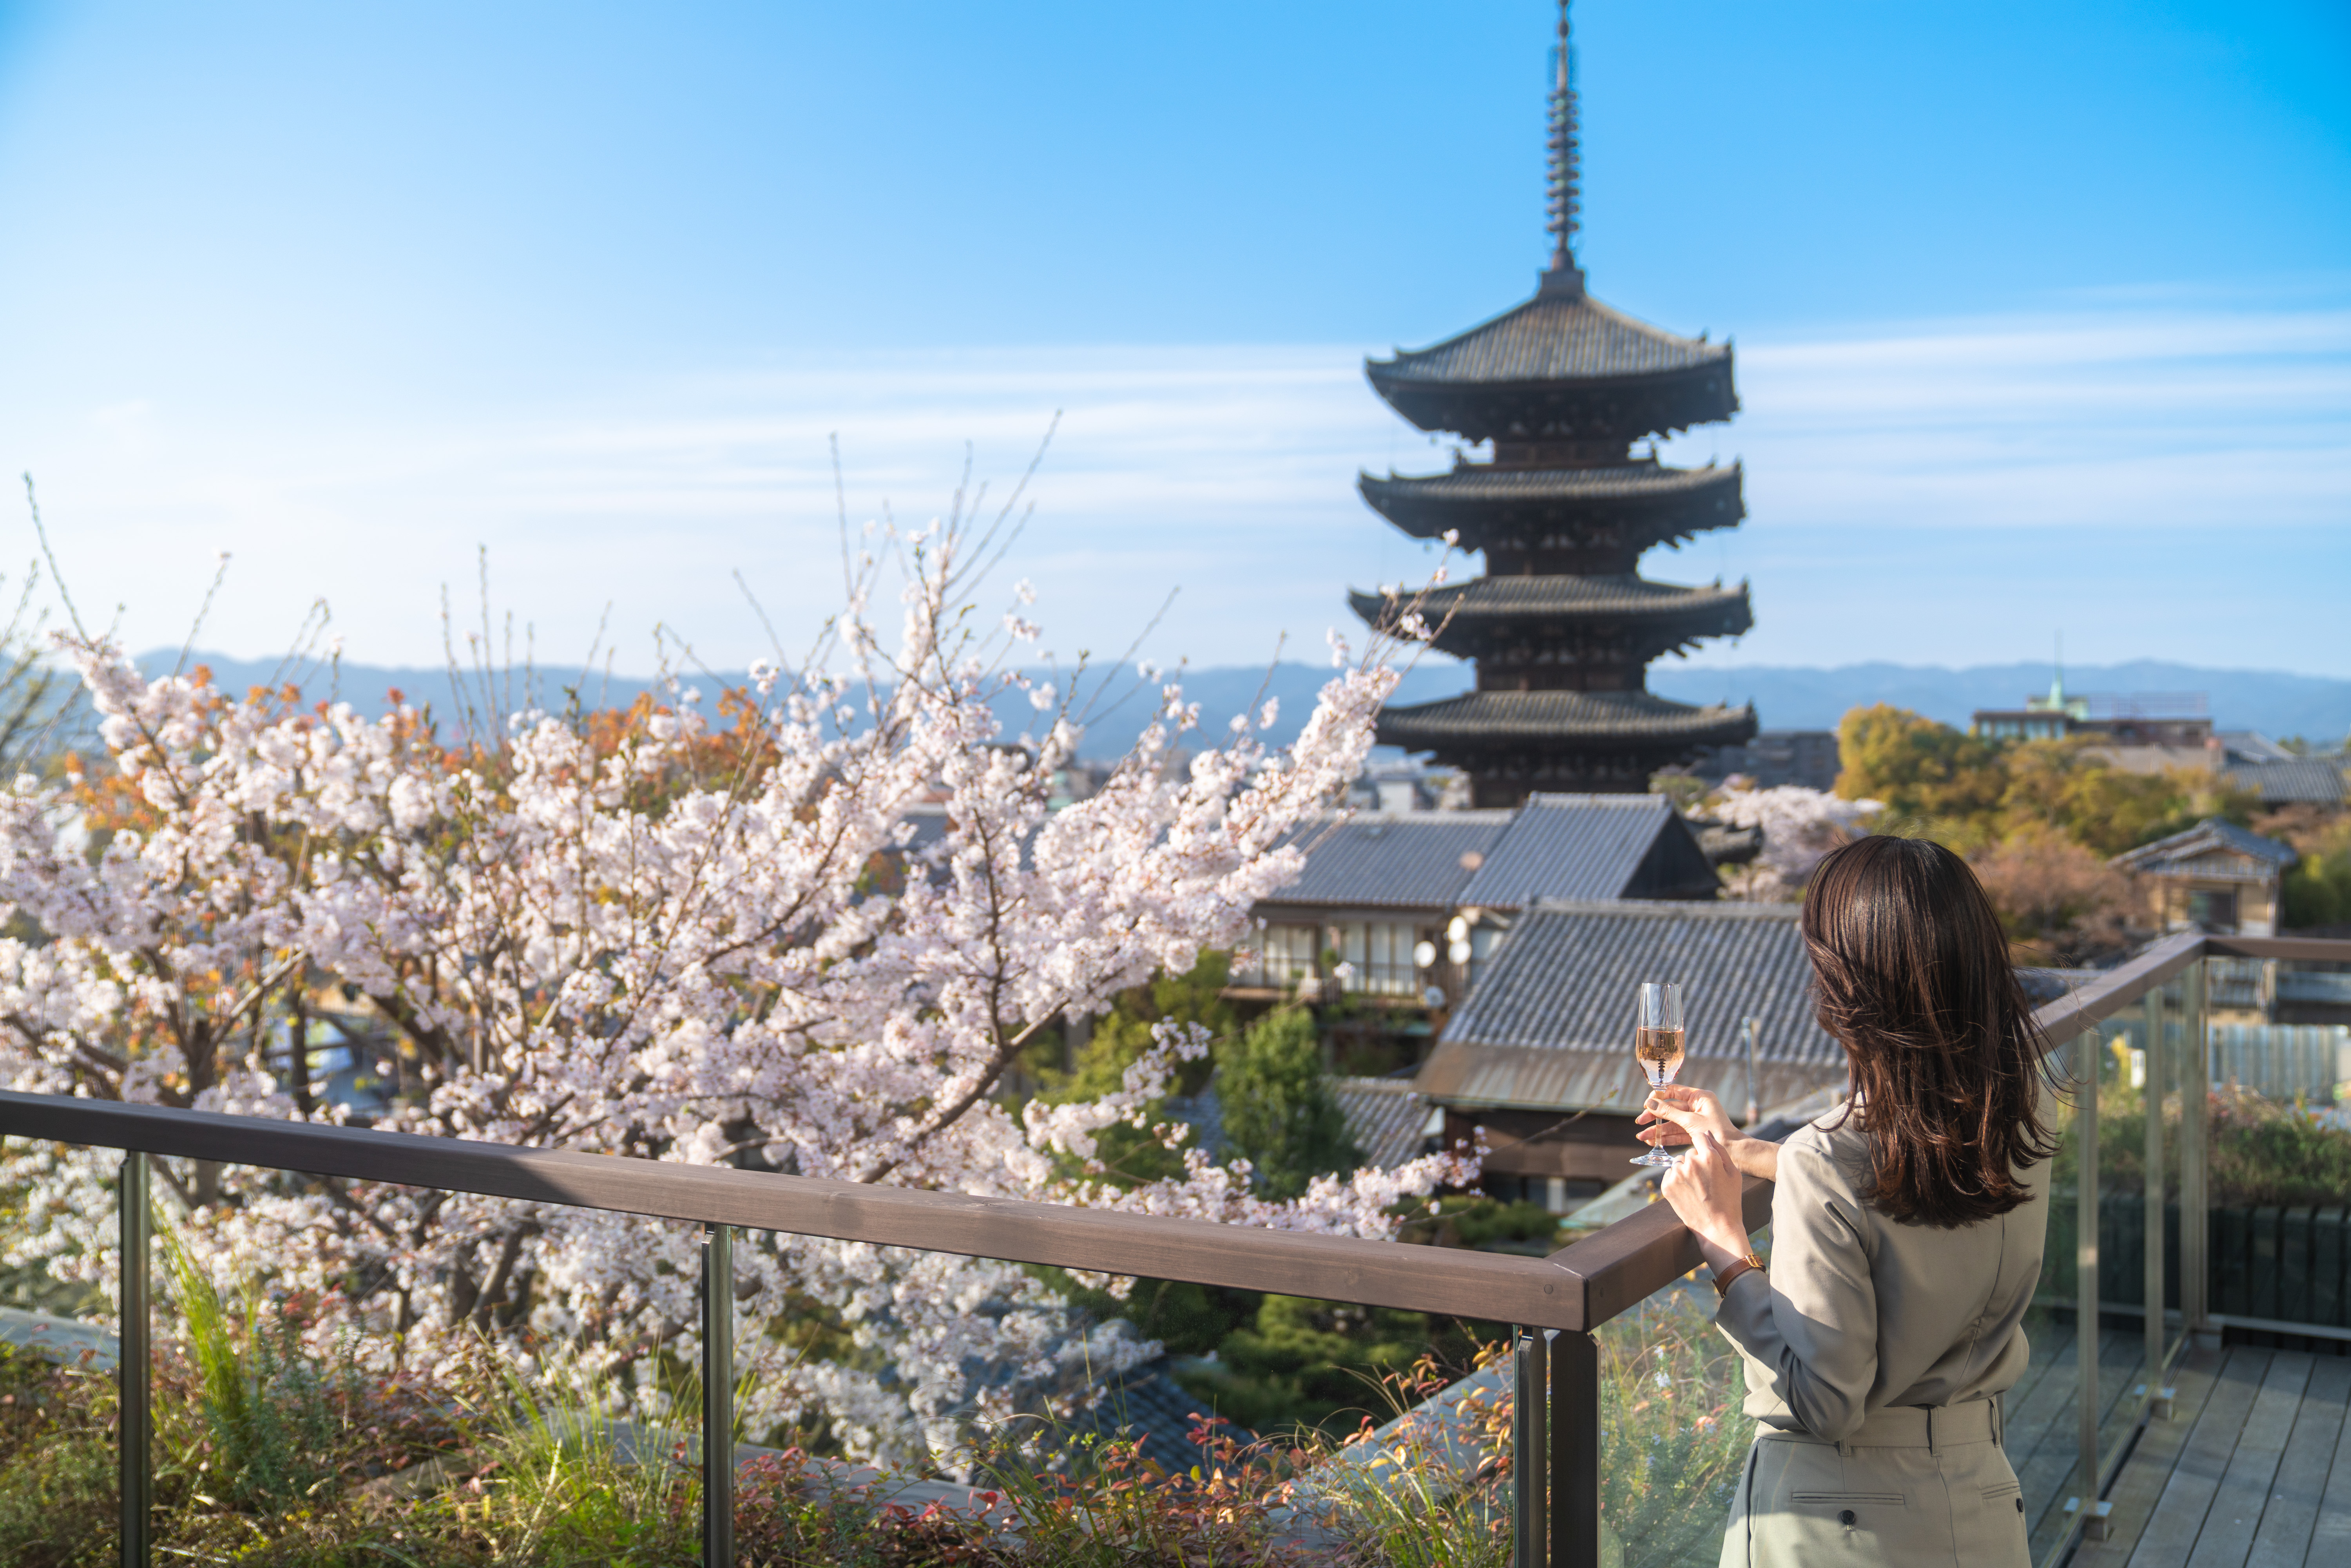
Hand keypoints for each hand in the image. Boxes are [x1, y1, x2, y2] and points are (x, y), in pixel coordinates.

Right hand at [1636, 1084, 1735, 1147]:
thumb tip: (1650, 1103)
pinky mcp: (1695, 1133)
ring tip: (1642, 1137)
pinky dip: (1665, 1138)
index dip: (1659, 1097)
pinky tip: (1653, 1141)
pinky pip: (1677, 1134)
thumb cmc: (1717, 1132)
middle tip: (1639, 1122)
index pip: (1674, 1091)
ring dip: (1657, 1130)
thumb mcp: (1690, 1121)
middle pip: (1670, 1109)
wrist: (1735, 1152)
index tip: (1647, 1104)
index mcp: (1700, 1097)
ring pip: (1672, 1123)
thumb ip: (1668, 1112)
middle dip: (1654, 1117)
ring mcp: (1696, 1121)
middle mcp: (1697, 1107)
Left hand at [1660, 1128, 1750, 1260]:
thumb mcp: (1733, 1173)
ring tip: (1698, 1188)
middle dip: (1697, 1162)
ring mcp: (1677, 1174)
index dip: (1705, 1146)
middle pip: (1690, 1152)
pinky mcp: (1666, 1186)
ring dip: (1686, 1171)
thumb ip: (1720, 1149)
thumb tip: (1706, 1131)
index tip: (1707, 1158)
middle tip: (1706, 1181)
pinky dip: (1677, 1180)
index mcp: (1709, 1156)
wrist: (1717, 1227)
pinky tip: (1689, 1192)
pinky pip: (1670, 1174)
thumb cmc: (1729, 1199)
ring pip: (1679, 1163)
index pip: (1700, 1137)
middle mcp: (1690, 1162)